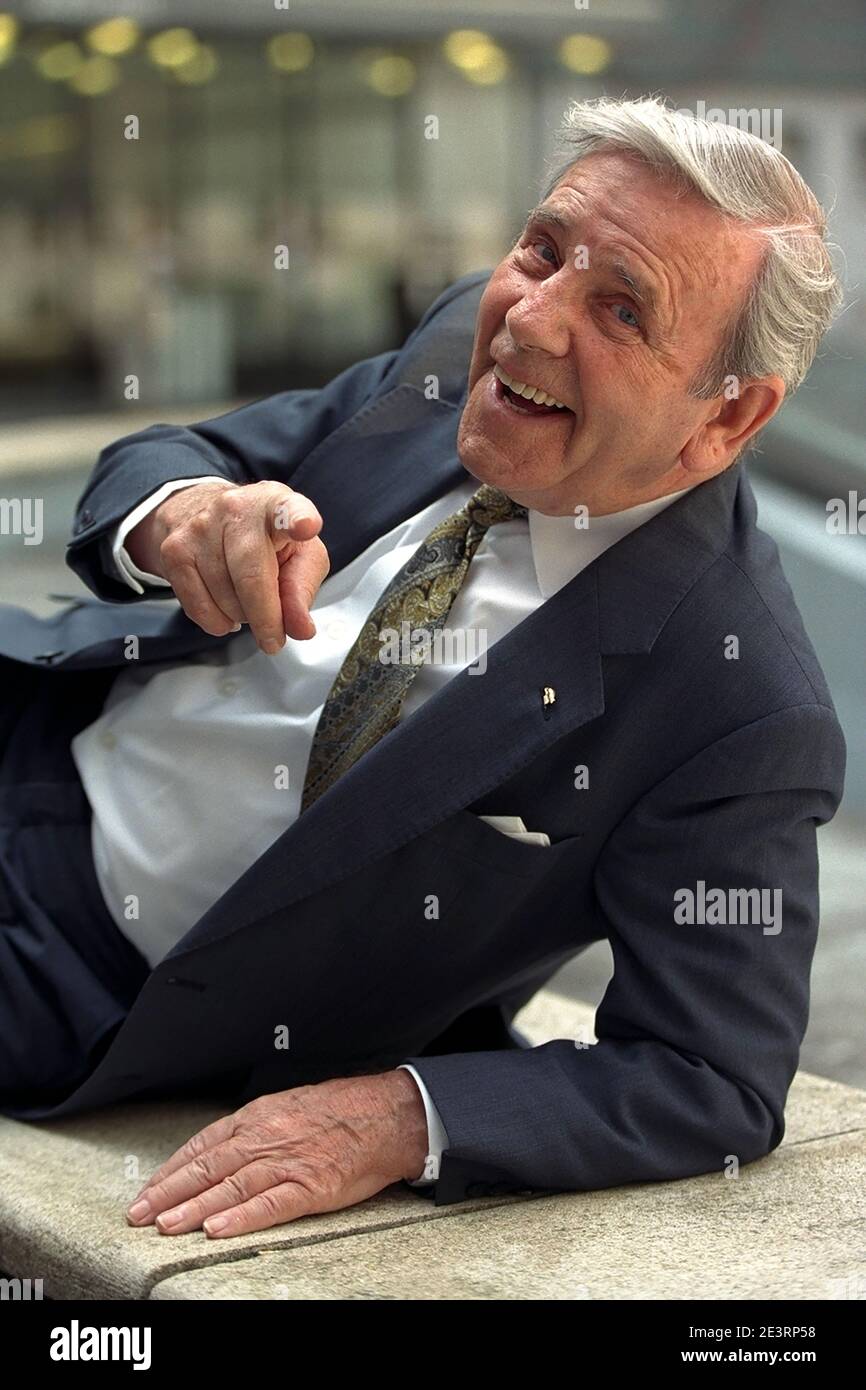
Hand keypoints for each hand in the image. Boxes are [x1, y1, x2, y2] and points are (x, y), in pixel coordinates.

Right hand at [125, 479, 329, 651]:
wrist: (205, 516)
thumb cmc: (264, 539)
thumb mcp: (299, 556)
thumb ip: (303, 591)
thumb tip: (300, 629)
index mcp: (276, 504)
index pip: (288, 510)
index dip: (299, 519)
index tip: (306, 525)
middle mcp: (236, 509)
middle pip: (252, 578)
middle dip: (266, 619)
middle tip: (273, 638)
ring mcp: (200, 528)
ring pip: (225, 599)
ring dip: (241, 616)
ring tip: (246, 601)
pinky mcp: (174, 551)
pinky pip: (198, 608)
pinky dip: (216, 621)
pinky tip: (225, 608)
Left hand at [125, 1071, 428, 1238]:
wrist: (386, 1114)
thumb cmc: (340, 1110)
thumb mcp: (288, 1105)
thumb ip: (255, 1127)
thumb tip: (221, 1147)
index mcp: (258, 1117)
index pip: (203, 1145)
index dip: (172, 1170)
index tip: (149, 1190)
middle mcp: (265, 1137)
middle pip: (207, 1167)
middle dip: (168, 1193)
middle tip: (138, 1215)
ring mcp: (287, 1162)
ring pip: (230, 1187)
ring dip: (193, 1209)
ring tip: (165, 1227)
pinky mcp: (311, 1185)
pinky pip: (270, 1204)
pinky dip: (241, 1218)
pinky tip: (217, 1229)